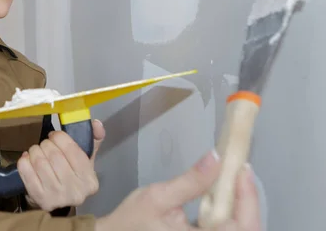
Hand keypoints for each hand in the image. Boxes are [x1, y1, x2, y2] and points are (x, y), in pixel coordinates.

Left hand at [17, 119, 105, 211]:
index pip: (72, 150)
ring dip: (34, 151)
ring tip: (36, 150)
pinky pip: (26, 172)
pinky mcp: (39, 199)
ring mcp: (57, 197)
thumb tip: (96, 123)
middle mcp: (75, 190)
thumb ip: (93, 139)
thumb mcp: (86, 159)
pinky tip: (27, 158)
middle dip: (46, 144)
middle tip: (45, 144)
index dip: (59, 137)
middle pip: (54, 155)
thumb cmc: (73, 175)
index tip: (53, 135)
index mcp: (89, 179)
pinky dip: (24, 161)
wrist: (58, 201)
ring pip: (39, 162)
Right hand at [95, 150, 260, 230]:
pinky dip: (232, 214)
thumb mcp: (158, 197)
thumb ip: (190, 181)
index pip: (241, 226)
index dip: (248, 198)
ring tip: (234, 179)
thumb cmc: (132, 221)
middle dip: (248, 201)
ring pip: (242, 230)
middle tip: (240, 171)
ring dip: (242, 207)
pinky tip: (225, 196)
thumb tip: (217, 157)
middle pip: (248, 229)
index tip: (242, 168)